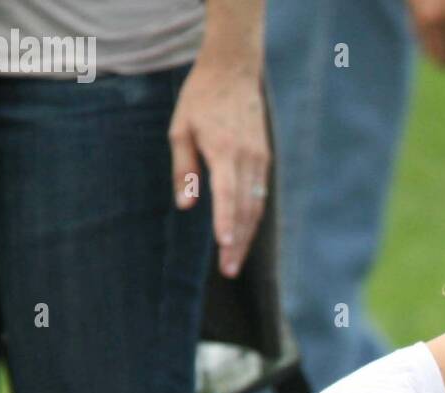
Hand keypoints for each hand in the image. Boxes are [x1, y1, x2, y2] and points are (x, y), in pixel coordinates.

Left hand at [169, 59, 269, 277]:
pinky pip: (260, 196)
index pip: (228, 194)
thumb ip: (184, 169)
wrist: (234, 71)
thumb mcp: (180, 128)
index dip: (226, 222)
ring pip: (256, 207)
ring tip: (234, 260)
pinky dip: (252, 219)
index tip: (224, 247)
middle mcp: (247, 158)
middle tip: (228, 270)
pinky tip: (243, 235)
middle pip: (246, 209)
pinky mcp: (264, 161)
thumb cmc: (201, 99)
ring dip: (246, 236)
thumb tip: (186, 205)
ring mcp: (260, 161)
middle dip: (238, 242)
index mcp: (224, 150)